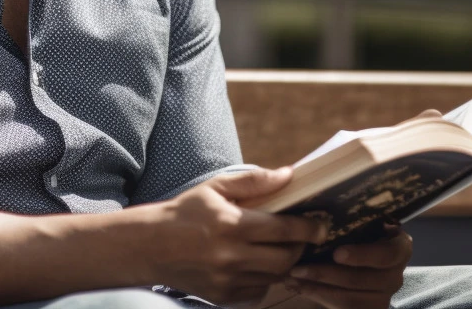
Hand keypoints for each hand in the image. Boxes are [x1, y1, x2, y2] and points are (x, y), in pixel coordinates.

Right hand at [150, 166, 329, 305]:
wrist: (150, 247)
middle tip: (306, 237)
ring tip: (284, 247)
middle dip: (302, 247)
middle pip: (286, 258)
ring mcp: (228, 280)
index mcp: (232, 225)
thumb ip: (254, 181)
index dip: (309, 227)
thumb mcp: (216, 188)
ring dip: (286, 262)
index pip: (284, 229)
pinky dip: (266, 278)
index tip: (321, 224)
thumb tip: (289, 174)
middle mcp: (231, 256)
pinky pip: (259, 291)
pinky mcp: (223, 296)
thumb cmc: (185, 212)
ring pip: (275, 276)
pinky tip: (260, 263)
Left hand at [281, 222, 412, 308]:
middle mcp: (396, 274)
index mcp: (399, 246)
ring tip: (293, 277)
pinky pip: (345, 308)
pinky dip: (319, 297)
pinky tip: (300, 287)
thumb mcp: (356, 220)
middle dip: (326, 273)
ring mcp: (384, 296)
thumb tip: (310, 183)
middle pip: (363, 279)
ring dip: (317, 287)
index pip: (387, 254)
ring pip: (351, 298)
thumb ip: (348, 211)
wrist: (355, 260)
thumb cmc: (353, 233)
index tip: (336, 253)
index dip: (363, 256)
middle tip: (297, 267)